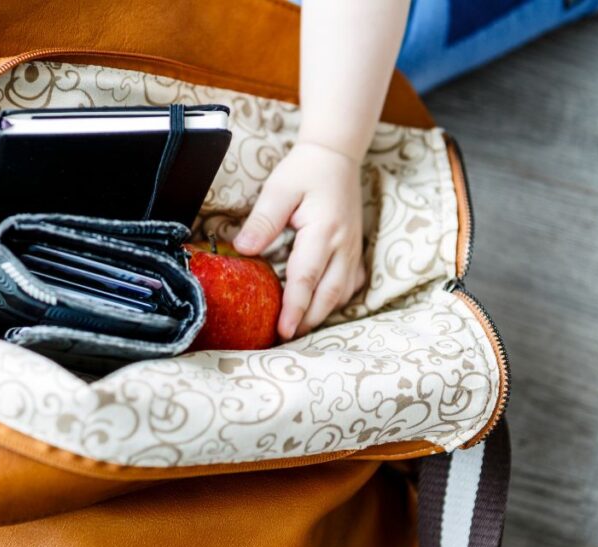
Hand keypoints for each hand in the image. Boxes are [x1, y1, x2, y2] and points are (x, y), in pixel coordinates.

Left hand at [233, 141, 365, 340]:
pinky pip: (349, 286)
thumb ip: (263, 222)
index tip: (282, 331)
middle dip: (307, 320)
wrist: (336, 156)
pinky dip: (334, 301)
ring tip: (296, 328)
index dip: (294, 308)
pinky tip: (317, 308)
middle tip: (284, 338)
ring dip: (321, 314)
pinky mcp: (355, 252)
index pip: (306, 278)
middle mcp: (343, 246)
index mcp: (323, 231)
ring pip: (341, 295)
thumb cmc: (304, 172)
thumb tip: (242, 250)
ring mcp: (353, 251)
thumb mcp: (278, 190)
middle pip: (328, 295)